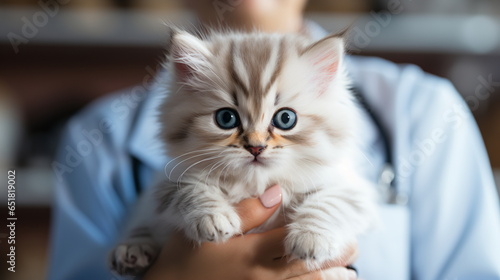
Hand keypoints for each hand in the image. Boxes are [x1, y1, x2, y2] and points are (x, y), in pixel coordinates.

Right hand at [143, 185, 357, 279]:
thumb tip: (277, 193)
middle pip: (309, 267)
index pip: (296, 240)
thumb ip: (246, 211)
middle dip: (334, 257)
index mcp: (254, 254)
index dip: (317, 231)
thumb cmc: (182, 262)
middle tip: (351, 247)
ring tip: (348, 274)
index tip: (336, 225)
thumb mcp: (208, 229)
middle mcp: (265, 277)